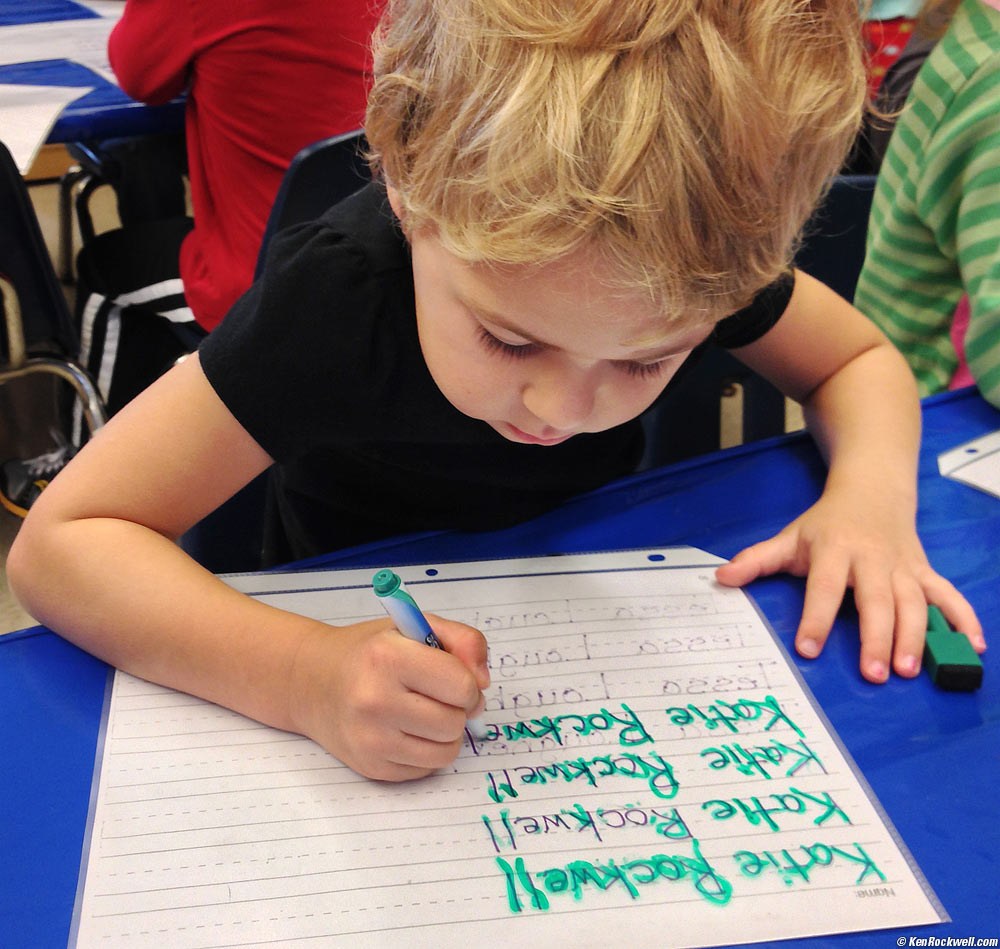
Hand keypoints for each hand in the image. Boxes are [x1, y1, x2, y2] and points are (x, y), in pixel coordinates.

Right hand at [288, 614, 488, 780]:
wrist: (311, 681)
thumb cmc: (370, 651)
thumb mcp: (415, 626)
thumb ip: (463, 641)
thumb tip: (483, 682)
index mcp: (388, 657)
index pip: (462, 685)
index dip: (469, 683)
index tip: (457, 678)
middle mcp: (375, 700)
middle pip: (455, 722)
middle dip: (457, 708)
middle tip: (437, 695)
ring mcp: (370, 738)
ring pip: (446, 752)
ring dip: (445, 733)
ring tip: (424, 712)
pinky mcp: (371, 767)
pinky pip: (426, 770)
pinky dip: (426, 751)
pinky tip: (406, 729)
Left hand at [715, 490, 984, 682]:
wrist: (873, 490)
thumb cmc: (826, 523)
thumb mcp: (790, 537)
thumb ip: (756, 559)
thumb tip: (720, 577)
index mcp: (835, 551)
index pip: (824, 587)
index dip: (816, 617)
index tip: (807, 649)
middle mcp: (873, 559)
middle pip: (876, 600)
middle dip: (877, 637)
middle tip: (874, 674)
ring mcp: (904, 567)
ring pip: (915, 603)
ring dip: (916, 637)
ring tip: (908, 671)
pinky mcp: (925, 572)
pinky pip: (949, 596)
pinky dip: (964, 620)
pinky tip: (972, 648)